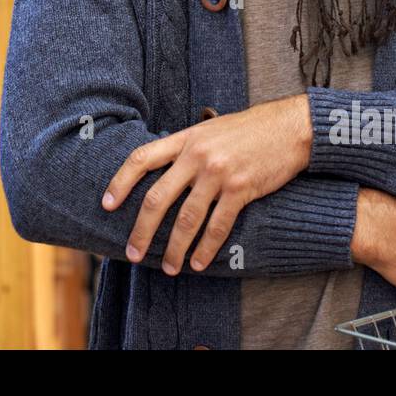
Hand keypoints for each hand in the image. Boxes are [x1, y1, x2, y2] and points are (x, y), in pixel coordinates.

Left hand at [101, 95, 312, 274]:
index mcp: (186, 139)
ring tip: (168, 267)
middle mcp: (197, 156)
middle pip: (158, 197)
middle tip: (131, 252)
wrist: (289, 127)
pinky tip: (199, 263)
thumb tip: (164, 172)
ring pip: (187, 219)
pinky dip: (206, 249)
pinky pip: (218, 226)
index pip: (141, 158)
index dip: (120, 182)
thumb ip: (187, 149)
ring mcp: (218, 173)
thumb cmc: (249, 130)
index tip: (106, 204)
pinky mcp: (241, 189)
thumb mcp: (211, 131)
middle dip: (142, 229)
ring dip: (174, 248)